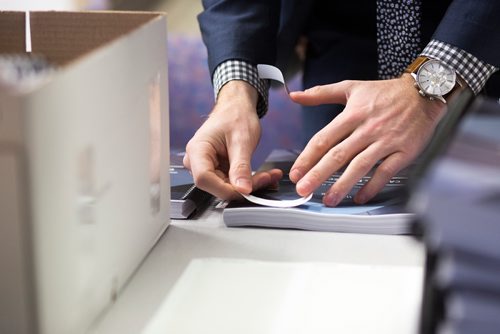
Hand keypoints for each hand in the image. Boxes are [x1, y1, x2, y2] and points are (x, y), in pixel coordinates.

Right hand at [184, 80, 281, 199]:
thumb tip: (244, 190)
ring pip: (226, 187)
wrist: (237, 108)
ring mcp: (205, 166)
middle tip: (268, 178)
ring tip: (269, 176)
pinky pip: (231, 183)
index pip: (205, 179)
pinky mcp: (216, 170)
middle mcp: (196, 161)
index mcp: (197, 150)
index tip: (249, 189)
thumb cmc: (236, 116)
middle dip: (244, 187)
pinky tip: (264, 176)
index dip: (227, 188)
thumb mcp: (242, 140)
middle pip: (216, 186)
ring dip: (250, 185)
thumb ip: (241, 167)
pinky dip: (249, 181)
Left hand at [288, 74, 446, 205]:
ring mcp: (386, 141)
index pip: (324, 139)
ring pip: (360, 166)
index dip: (307, 157)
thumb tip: (295, 95)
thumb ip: (321, 93)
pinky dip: (373, 186)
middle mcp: (367, 129)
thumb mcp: (351, 87)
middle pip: (338, 155)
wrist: (424, 92)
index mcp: (352, 114)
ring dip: (343, 185)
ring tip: (329, 199)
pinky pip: (386, 172)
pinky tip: (360, 197)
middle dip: (318, 174)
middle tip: (303, 189)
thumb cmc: (385, 93)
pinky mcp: (403, 151)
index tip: (295, 172)